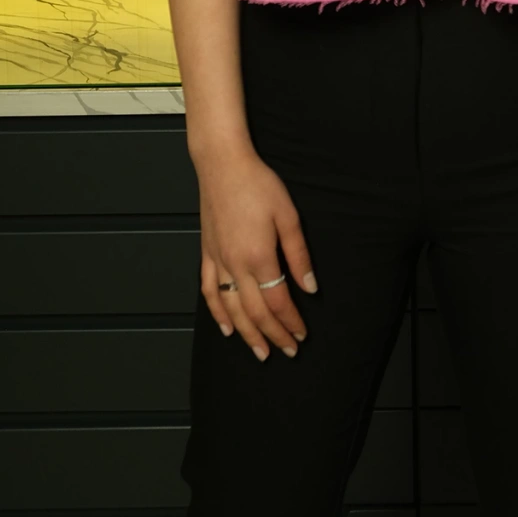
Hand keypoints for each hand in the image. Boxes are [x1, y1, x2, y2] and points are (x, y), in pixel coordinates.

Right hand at [196, 147, 317, 361]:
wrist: (222, 164)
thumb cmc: (258, 184)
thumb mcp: (288, 215)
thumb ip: (299, 255)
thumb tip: (310, 288)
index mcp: (258, 257)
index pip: (278, 301)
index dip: (291, 321)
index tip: (302, 335)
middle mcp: (235, 265)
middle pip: (255, 312)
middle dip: (273, 335)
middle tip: (288, 351)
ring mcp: (217, 261)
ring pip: (231, 309)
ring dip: (247, 334)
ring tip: (260, 352)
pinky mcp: (206, 254)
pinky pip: (209, 292)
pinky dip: (217, 314)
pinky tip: (226, 328)